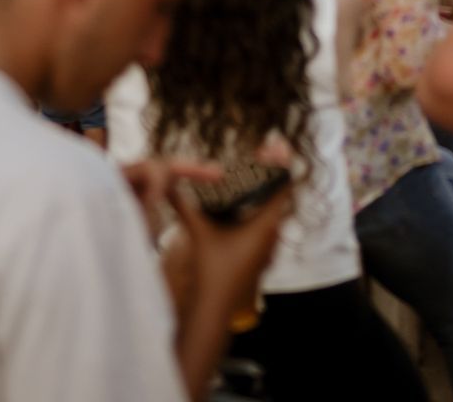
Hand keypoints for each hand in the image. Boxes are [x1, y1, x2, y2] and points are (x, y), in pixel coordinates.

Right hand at [165, 156, 292, 327]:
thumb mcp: (199, 232)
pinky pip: (265, 223)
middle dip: (270, 171)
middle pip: (280, 193)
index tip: (274, 143)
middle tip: (260, 152)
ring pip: (273, 209)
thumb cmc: (211, 271)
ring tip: (251, 171)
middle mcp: (273, 232)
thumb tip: (167, 183)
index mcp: (266, 224)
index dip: (280, 161)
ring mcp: (268, 245)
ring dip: (265, 189)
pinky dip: (258, 207)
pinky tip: (241, 202)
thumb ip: (184, 205)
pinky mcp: (260, 254)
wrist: (213, 310)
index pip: (284, 184)